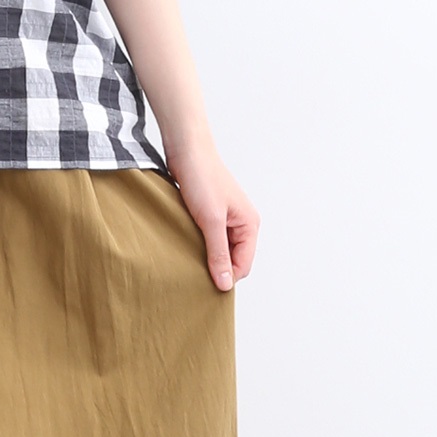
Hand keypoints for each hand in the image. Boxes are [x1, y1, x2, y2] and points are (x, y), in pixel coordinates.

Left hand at [165, 138, 259, 291]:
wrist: (188, 152)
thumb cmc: (202, 180)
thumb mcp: (211, 221)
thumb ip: (218, 254)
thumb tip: (224, 284)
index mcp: (250, 225)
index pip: (244, 266)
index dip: (226, 278)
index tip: (203, 283)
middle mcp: (242, 224)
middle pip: (233, 261)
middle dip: (217, 269)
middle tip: (193, 272)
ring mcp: (227, 220)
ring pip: (220, 252)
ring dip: (206, 259)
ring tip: (188, 259)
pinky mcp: (211, 216)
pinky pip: (209, 241)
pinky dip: (199, 248)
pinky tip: (186, 247)